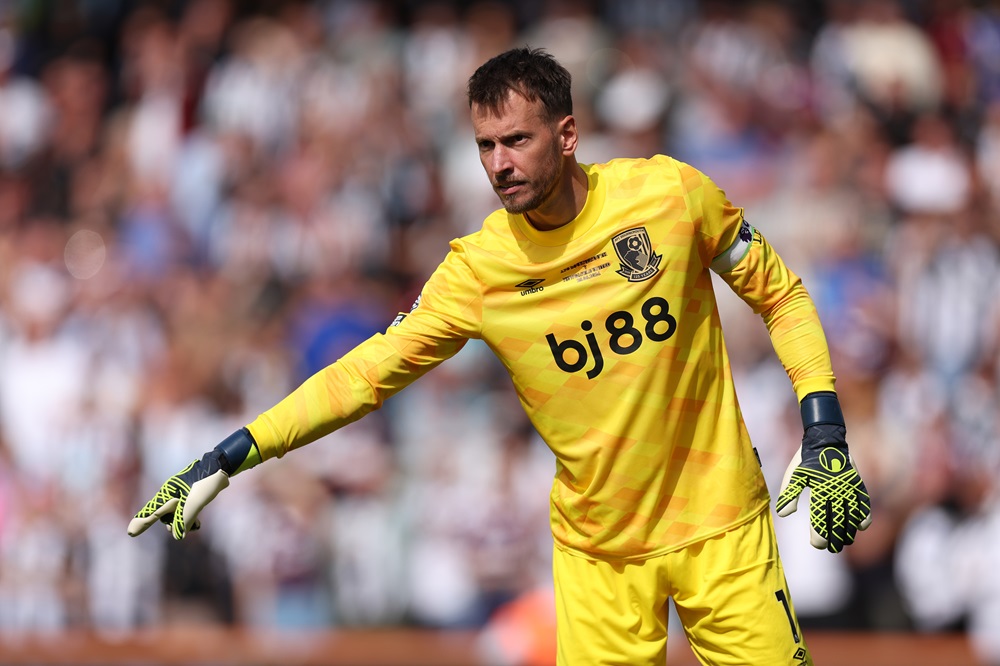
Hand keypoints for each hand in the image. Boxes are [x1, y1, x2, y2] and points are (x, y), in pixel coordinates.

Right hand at [128, 428, 259, 539]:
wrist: (221, 468)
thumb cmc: (206, 482)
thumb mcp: (195, 503)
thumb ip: (185, 520)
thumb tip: (177, 536)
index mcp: (168, 493)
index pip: (152, 511)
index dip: (142, 522)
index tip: (131, 532)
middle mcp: (170, 494)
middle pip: (165, 516)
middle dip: (175, 524)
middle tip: (188, 527)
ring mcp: (179, 495)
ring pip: (176, 515)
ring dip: (185, 522)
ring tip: (197, 525)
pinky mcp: (189, 497)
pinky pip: (184, 512)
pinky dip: (189, 519)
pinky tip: (197, 524)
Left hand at [776, 393, 871, 552]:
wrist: (825, 440)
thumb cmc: (805, 460)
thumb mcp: (794, 475)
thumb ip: (788, 494)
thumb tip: (783, 514)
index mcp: (820, 489)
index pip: (821, 518)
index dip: (819, 535)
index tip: (817, 545)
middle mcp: (837, 490)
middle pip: (838, 521)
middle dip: (835, 538)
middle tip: (832, 548)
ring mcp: (849, 487)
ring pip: (853, 515)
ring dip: (849, 531)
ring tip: (844, 542)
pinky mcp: (858, 484)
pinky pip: (864, 503)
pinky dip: (864, 516)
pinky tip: (861, 527)